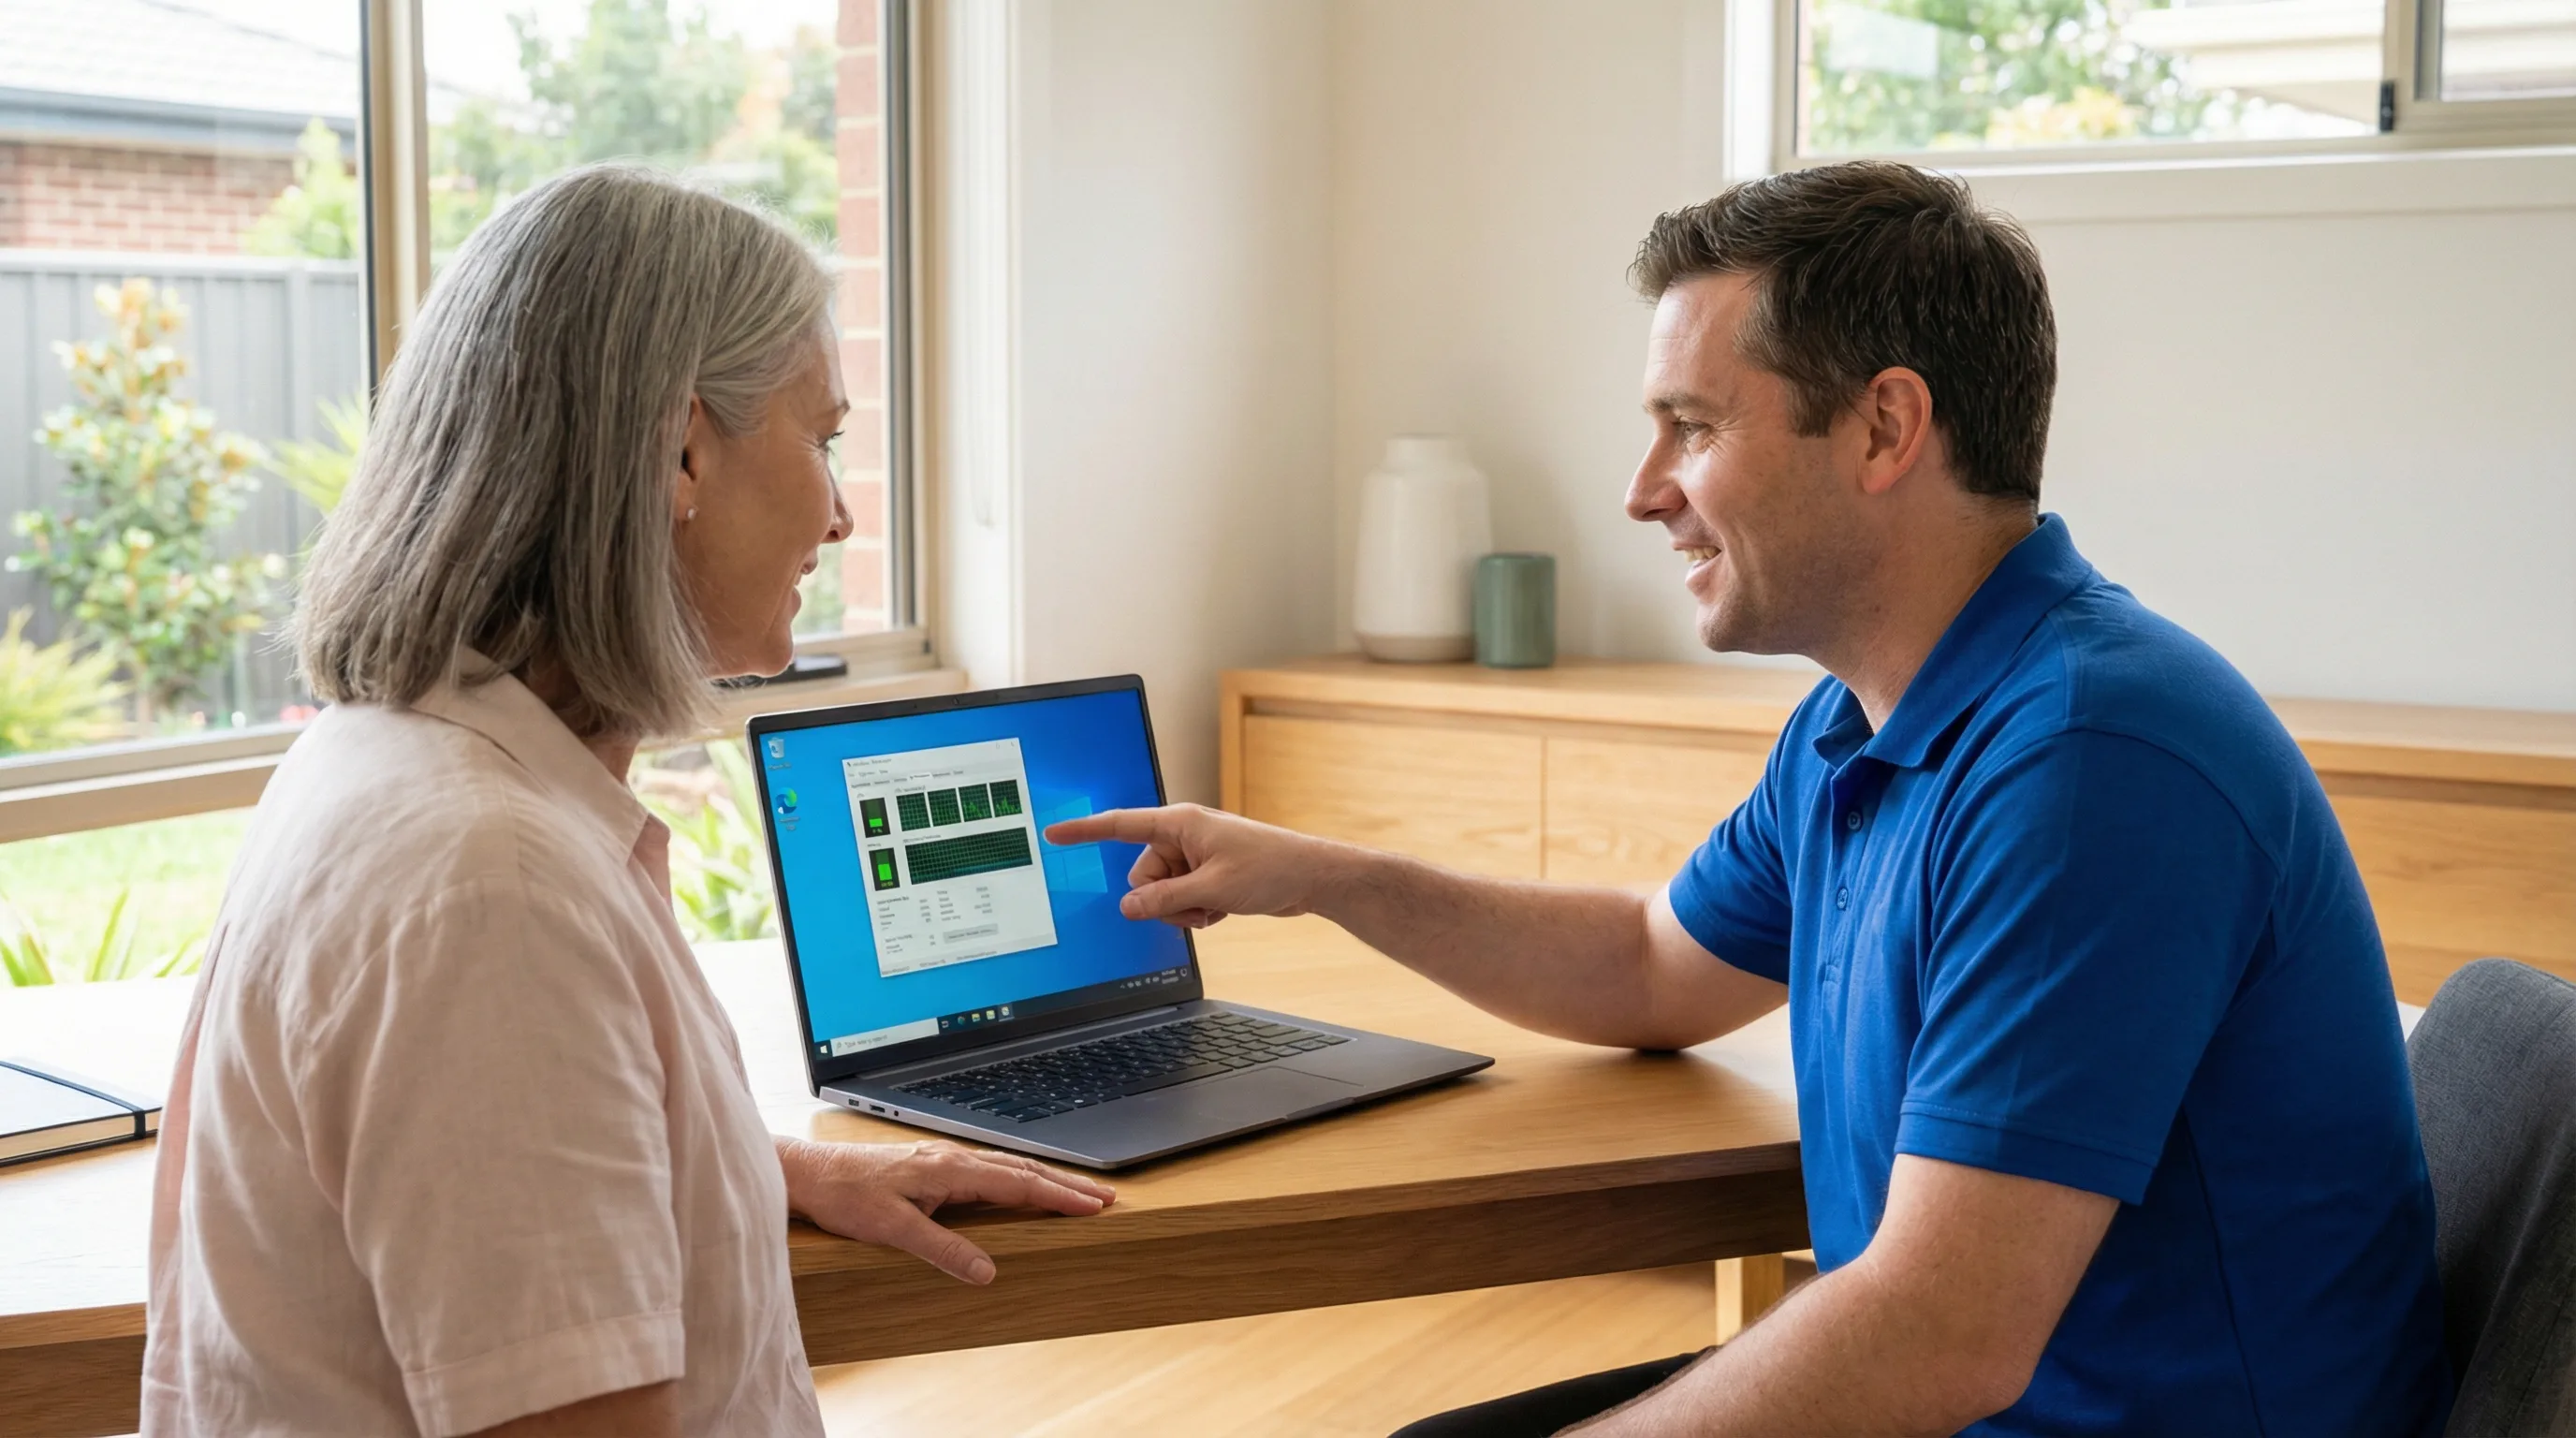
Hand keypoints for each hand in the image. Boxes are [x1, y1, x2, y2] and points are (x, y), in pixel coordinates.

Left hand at [776, 1137, 1114, 1284]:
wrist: (810, 1173)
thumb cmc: (846, 1196)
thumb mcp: (893, 1230)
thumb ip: (942, 1250)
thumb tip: (987, 1272)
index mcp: (950, 1170)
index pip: (1018, 1184)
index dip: (1060, 1196)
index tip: (1095, 1205)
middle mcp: (952, 1158)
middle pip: (1023, 1170)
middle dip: (1066, 1184)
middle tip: (1105, 1196)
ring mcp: (943, 1158)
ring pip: (1008, 1166)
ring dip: (1045, 1178)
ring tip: (1076, 1191)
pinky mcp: (932, 1165)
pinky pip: (989, 1168)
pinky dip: (1018, 1177)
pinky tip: (1020, 1186)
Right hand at [1043, 804, 1333, 928]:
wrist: (1310, 877)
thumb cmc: (1270, 869)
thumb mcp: (1211, 890)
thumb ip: (1165, 900)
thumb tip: (1127, 908)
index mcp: (1179, 824)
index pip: (1120, 826)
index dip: (1085, 831)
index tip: (1055, 834)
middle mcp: (1183, 836)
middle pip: (1142, 876)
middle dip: (1163, 899)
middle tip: (1199, 903)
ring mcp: (1195, 856)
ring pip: (1160, 894)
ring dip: (1183, 909)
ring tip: (1215, 905)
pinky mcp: (1206, 874)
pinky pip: (1180, 900)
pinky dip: (1196, 910)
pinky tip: (1222, 908)